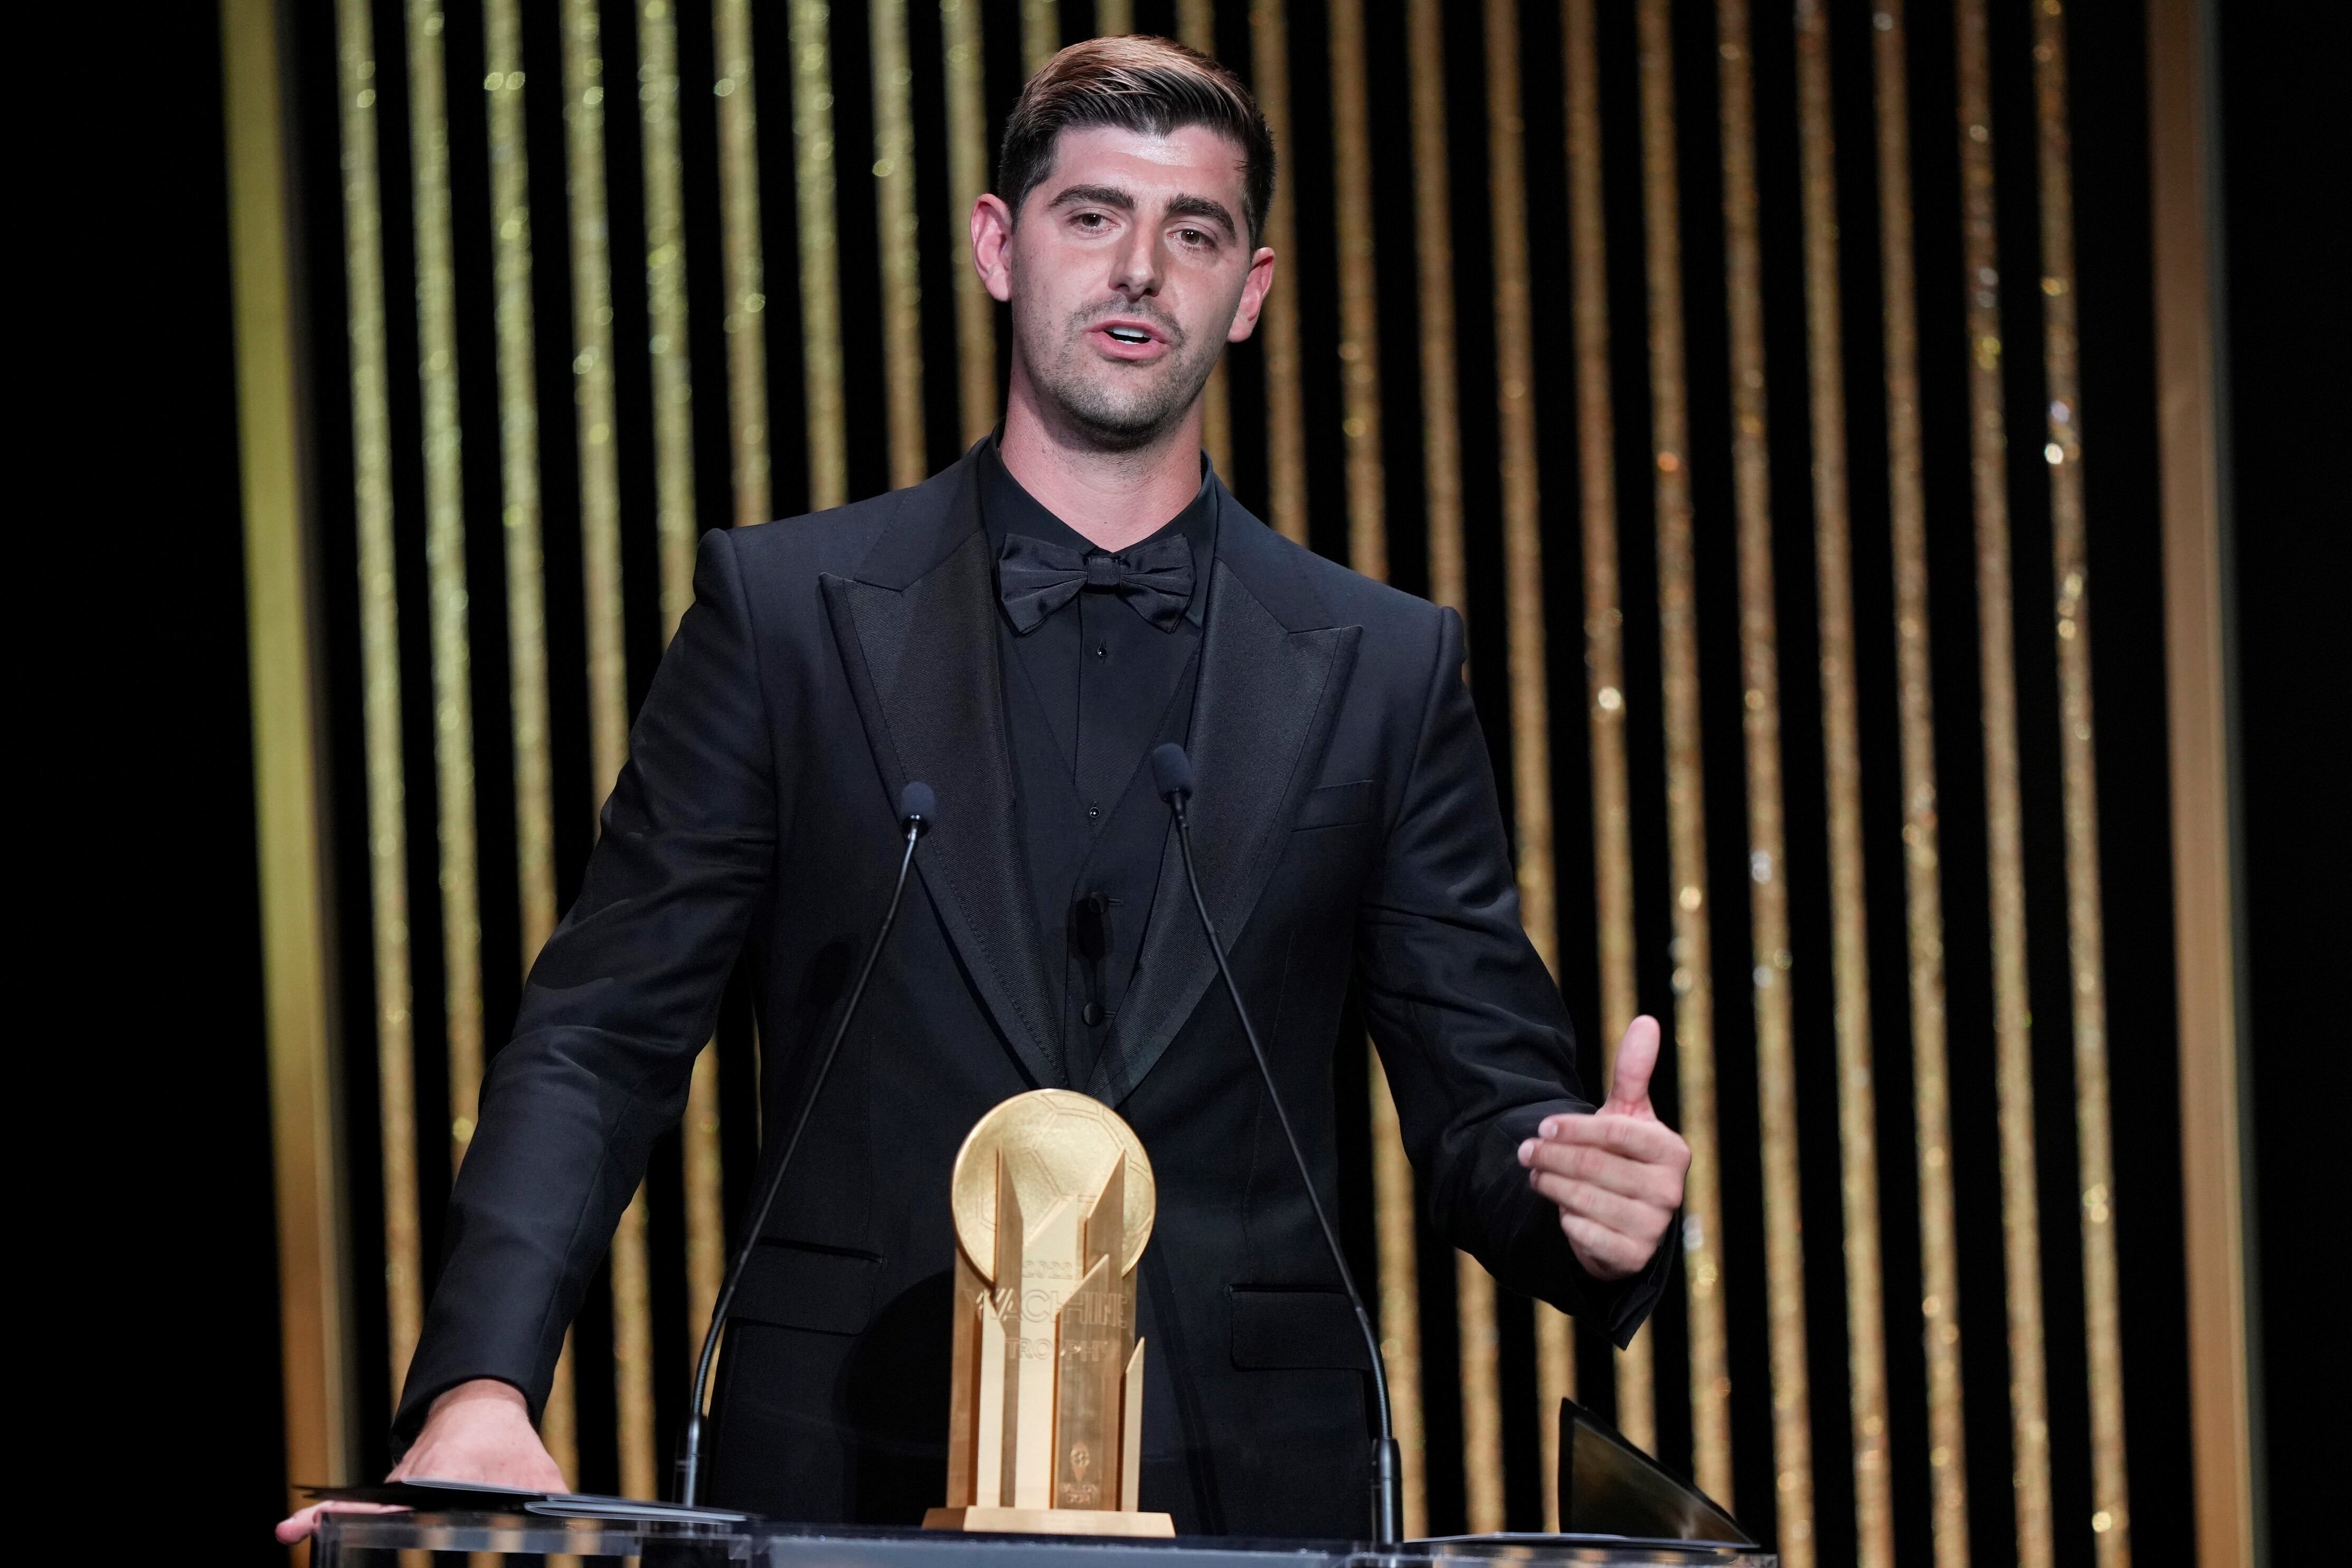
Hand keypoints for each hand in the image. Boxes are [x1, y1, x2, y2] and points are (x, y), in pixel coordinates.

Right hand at [273, 1379, 565, 1542]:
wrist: (480, 1406)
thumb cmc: (510, 1445)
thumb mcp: (539, 1474)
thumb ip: (550, 1503)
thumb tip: (569, 1534)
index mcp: (451, 1472)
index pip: (424, 1497)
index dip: (403, 1508)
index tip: (389, 1509)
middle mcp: (417, 1476)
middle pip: (383, 1505)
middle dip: (349, 1517)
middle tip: (301, 1528)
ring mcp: (400, 1482)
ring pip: (366, 1505)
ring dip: (331, 1517)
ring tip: (291, 1529)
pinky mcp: (393, 1488)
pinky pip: (362, 1505)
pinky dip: (333, 1514)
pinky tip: (296, 1528)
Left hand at [1517, 1015, 1689, 1280]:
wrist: (1623, 1218)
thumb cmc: (1623, 1157)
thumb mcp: (1627, 1115)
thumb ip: (1632, 1072)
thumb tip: (1646, 1020)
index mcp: (1672, 1151)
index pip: (1615, 1133)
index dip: (1573, 1128)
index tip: (1542, 1124)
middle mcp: (1670, 1191)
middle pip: (1593, 1166)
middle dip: (1550, 1156)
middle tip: (1523, 1149)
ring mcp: (1654, 1228)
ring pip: (1585, 1200)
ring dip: (1550, 1184)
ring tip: (1535, 1173)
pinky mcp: (1633, 1258)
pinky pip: (1586, 1236)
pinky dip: (1565, 1221)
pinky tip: (1560, 1210)